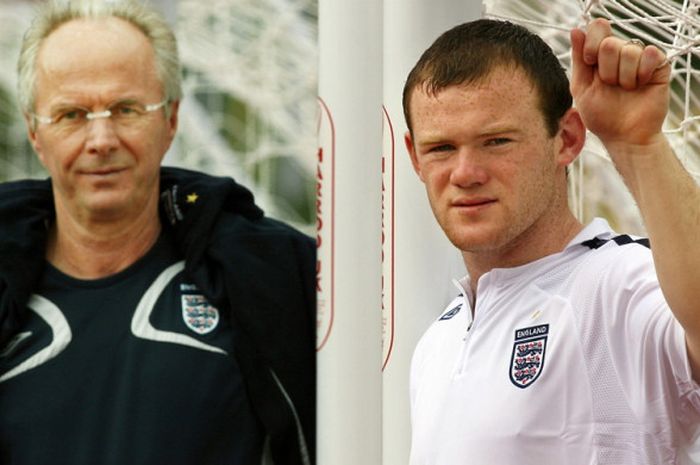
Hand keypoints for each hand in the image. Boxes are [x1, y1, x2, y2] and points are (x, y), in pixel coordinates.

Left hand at [570, 18, 670, 147]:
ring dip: (623, 76)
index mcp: (600, 55)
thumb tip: (575, 30)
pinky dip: (642, 73)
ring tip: (626, 90)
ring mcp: (640, 58)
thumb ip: (578, 60)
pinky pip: (651, 53)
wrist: (624, 137)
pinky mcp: (659, 65)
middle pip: (610, 42)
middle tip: (610, 85)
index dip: (591, 44)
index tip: (590, 63)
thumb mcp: (581, 88)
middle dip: (606, 69)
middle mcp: (620, 53)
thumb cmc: (601, 116)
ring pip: (630, 49)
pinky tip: (641, 85)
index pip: (597, 28)